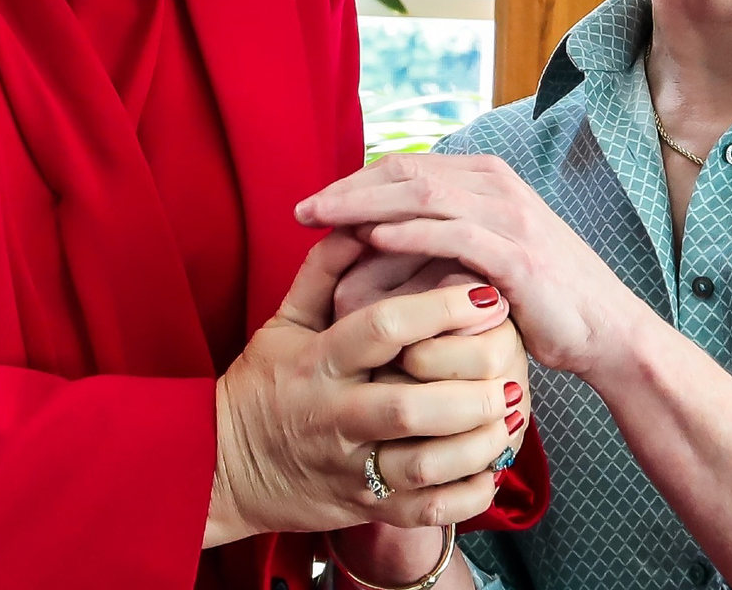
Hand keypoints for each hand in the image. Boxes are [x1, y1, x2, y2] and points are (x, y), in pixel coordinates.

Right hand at [207, 233, 523, 545]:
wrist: (221, 467)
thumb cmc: (263, 385)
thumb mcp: (284, 323)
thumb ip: (324, 272)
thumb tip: (359, 218)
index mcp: (319, 362)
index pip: (383, 328)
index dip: (438, 308)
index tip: (486, 295)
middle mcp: (335, 416)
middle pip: (410, 404)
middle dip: (469, 388)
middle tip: (510, 370)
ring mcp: (350, 468)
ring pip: (424, 464)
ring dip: (477, 444)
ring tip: (508, 418)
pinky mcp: (363, 508)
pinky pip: (425, 513)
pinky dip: (467, 495)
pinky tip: (493, 470)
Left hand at [297, 155, 656, 379]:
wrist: (608, 333)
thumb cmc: (543, 303)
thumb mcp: (488, 259)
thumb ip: (443, 240)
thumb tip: (375, 241)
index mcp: (490, 180)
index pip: (407, 167)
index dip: (355, 181)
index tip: (314, 203)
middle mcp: (498, 188)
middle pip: (406, 173)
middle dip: (347, 189)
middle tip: (300, 209)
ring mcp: (511, 218)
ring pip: (422, 196)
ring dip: (364, 205)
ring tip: (320, 218)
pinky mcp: (519, 255)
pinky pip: (454, 235)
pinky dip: (410, 232)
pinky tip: (372, 238)